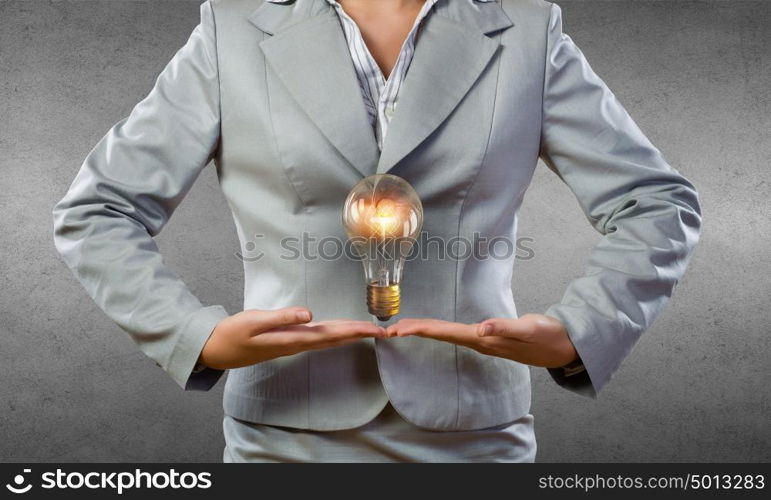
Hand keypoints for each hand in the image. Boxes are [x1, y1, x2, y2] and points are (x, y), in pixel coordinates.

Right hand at [199, 307, 385, 369]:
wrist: (218, 350)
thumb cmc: (233, 334)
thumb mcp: (254, 322)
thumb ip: (282, 317)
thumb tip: (309, 314)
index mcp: (293, 339)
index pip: (331, 334)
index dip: (354, 331)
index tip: (375, 329)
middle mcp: (297, 343)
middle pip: (335, 338)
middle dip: (360, 333)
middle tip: (385, 331)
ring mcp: (294, 343)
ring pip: (329, 339)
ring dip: (350, 334)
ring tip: (371, 331)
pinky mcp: (289, 340)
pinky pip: (319, 338)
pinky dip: (335, 334)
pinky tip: (343, 332)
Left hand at [385, 314, 577, 367]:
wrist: (565, 346)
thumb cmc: (549, 337)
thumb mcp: (530, 330)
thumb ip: (507, 328)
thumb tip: (482, 328)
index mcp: (486, 340)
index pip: (447, 333)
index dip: (423, 330)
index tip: (400, 330)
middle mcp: (481, 341)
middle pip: (442, 335)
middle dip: (416, 331)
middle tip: (389, 330)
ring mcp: (485, 340)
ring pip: (448, 334)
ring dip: (426, 331)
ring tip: (404, 328)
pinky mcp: (490, 335)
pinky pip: (458, 333)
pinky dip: (442, 329)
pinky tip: (435, 329)